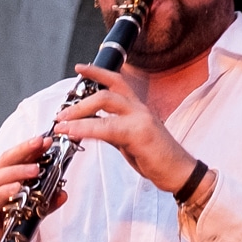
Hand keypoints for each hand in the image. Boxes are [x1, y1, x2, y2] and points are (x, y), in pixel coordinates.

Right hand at [0, 133, 66, 241]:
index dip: (29, 148)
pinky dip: (5, 193)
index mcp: (2, 183)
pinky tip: (18, 188)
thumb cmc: (5, 232)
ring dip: (18, 171)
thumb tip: (63, 192)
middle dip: (24, 150)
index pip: (14, 159)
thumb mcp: (30, 214)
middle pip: (4, 162)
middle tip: (42, 144)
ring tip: (36, 169)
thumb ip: (44, 202)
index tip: (46, 140)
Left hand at [55, 63, 196, 195]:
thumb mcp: (129, 141)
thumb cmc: (156, 158)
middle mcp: (139, 109)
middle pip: (107, 91)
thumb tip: (90, 127)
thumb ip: (111, 130)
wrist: (179, 173)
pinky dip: (86, 129)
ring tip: (62, 122)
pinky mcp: (139, 134)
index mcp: (137, 108)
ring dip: (79, 111)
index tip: (80, 68)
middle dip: (80, 99)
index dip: (98, 73)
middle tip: (61, 113)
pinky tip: (74, 133)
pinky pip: (107, 127)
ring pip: (106, 102)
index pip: (117, 82)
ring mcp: (140, 119)